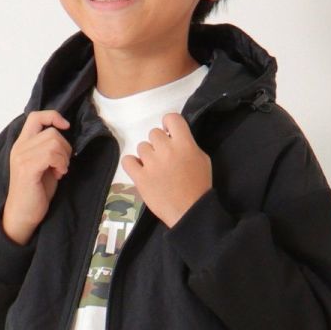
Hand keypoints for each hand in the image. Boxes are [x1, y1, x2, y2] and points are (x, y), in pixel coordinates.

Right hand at [2, 110, 71, 244]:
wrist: (23, 214)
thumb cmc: (35, 192)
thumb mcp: (43, 164)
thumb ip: (49, 148)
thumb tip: (64, 137)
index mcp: (22, 144)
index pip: (35, 116)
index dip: (53, 116)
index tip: (66, 127)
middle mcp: (19, 147)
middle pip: (51, 131)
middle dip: (65, 147)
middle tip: (62, 165)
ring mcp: (22, 157)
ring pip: (53, 142)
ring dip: (63, 157)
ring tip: (59, 171)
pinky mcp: (27, 168)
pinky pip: (51, 154)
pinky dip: (60, 164)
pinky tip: (58, 174)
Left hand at [121, 112, 211, 227]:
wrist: (190, 212)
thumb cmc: (199, 186)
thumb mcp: (202, 159)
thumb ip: (188, 144)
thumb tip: (175, 139)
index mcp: (184, 143)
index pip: (171, 118)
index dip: (169, 124)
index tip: (170, 134)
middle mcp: (166, 150)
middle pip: (154, 133)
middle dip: (159, 144)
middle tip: (164, 158)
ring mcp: (151, 164)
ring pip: (141, 147)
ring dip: (147, 156)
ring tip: (155, 169)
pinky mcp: (140, 178)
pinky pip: (128, 161)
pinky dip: (132, 164)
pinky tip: (140, 170)